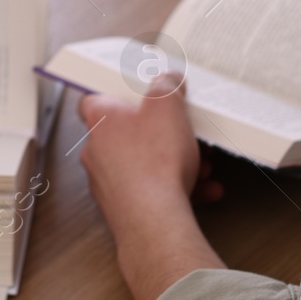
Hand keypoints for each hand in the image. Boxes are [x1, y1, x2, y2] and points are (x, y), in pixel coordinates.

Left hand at [78, 75, 224, 299]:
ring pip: (146, 165)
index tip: (135, 95)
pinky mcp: (124, 208)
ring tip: (204, 165)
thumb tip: (167, 79)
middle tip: (185, 134)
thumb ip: (167, 86)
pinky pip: (154, 192)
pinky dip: (180, 189)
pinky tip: (205, 190)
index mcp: (101, 121)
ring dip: (177, 163)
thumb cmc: (154, 161)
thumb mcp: (167, 107)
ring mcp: (109, 182)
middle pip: (129, 134)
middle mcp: (97, 151)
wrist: (154, 220)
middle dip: (163, 134)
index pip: (94, 99)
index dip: (115, 94)